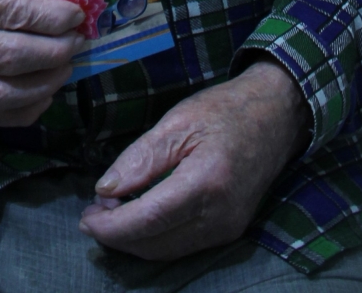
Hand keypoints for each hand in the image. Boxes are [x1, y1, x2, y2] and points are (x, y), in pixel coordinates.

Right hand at [0, 0, 84, 127]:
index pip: (12, 15)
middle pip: (11, 58)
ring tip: (66, 67)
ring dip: (43, 84)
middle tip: (77, 41)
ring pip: (1, 94)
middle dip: (54, 52)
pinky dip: (21, 112)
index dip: (50, 18)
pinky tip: (45, 95)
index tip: (76, 15)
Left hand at [79, 60, 310, 259]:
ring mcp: (227, 228)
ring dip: (134, 240)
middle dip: (117, 236)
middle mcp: (219, 215)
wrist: (275, 117)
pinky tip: (140, 216)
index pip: (148, 220)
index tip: (86, 217)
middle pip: (155, 244)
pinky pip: (183, 245)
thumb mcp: (178, 121)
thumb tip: (105, 190)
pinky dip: (156, 237)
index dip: (112, 226)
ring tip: (111, 214)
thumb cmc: (225, 111)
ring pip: (167, 251)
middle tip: (93, 213)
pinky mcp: (229, 231)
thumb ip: (141, 157)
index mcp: (205, 182)